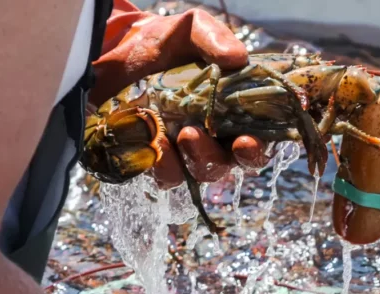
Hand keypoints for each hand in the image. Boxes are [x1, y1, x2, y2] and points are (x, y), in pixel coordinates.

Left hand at [90, 0, 272, 188]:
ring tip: (171, 137)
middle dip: (212, 156)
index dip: (255, 149)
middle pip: (225, 164)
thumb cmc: (170, 43)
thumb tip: (237, 57)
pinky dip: (163, 167)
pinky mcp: (159, 158)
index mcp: (235, 112)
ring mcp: (186, 151)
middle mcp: (215, 137)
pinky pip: (167, 177)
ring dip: (188, 160)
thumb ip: (214, 39)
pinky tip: (155, 147)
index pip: (255, 141)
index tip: (246, 141)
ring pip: (198, 172)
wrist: (124, 48)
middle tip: (192, 134)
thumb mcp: (193, 30)